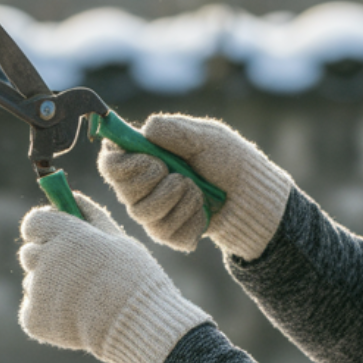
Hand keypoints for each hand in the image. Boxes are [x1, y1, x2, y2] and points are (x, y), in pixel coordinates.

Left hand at [18, 192, 210, 362]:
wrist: (138, 324)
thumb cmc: (134, 278)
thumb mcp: (119, 240)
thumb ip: (91, 216)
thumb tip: (73, 197)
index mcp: (67, 235)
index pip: (34, 222)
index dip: (45, 228)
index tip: (56, 235)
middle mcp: (46, 259)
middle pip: (30, 252)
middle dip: (47, 257)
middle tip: (75, 271)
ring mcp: (37, 291)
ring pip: (33, 282)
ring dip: (49, 286)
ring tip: (83, 298)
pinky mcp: (33, 318)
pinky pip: (33, 309)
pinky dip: (49, 312)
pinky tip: (75, 316)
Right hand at [97, 114, 291, 258]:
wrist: (252, 194)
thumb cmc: (228, 159)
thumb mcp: (205, 136)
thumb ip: (174, 130)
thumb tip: (145, 130)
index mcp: (144, 155)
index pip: (110, 162)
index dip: (122, 163)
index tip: (150, 159)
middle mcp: (141, 185)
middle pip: (122, 190)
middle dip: (154, 180)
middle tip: (181, 174)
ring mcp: (153, 211)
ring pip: (142, 213)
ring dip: (175, 197)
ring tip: (197, 188)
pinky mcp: (168, 233)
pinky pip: (165, 232)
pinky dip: (190, 217)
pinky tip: (203, 210)